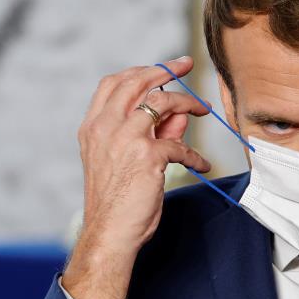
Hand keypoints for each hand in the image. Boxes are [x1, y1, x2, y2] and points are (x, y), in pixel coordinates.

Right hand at [62, 56, 211, 298]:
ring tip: (204, 109)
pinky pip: (180, 145)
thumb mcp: (124, 160)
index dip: (139, 71)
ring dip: (188, 103)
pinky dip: (194, 154)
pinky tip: (202, 164)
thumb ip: (150, 133)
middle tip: (186, 65)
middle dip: (165, 69)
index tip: (161, 67)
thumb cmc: (115, 201)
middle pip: (137, 82)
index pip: (114, 84)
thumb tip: (177, 115)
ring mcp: (125, 138)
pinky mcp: (147, 155)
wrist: (109, 233)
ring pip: (162, 102)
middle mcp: (105, 126)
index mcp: (94, 126)